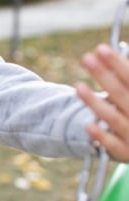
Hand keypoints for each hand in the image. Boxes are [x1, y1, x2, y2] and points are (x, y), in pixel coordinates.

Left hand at [76, 44, 128, 161]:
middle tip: (86, 59)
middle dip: (104, 76)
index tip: (101, 48)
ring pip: (114, 117)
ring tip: (78, 87)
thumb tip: (104, 52)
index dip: (117, 64)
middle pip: (122, 94)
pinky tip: (88, 125)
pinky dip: (101, 136)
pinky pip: (112, 144)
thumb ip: (124, 78)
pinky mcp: (126, 152)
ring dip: (96, 103)